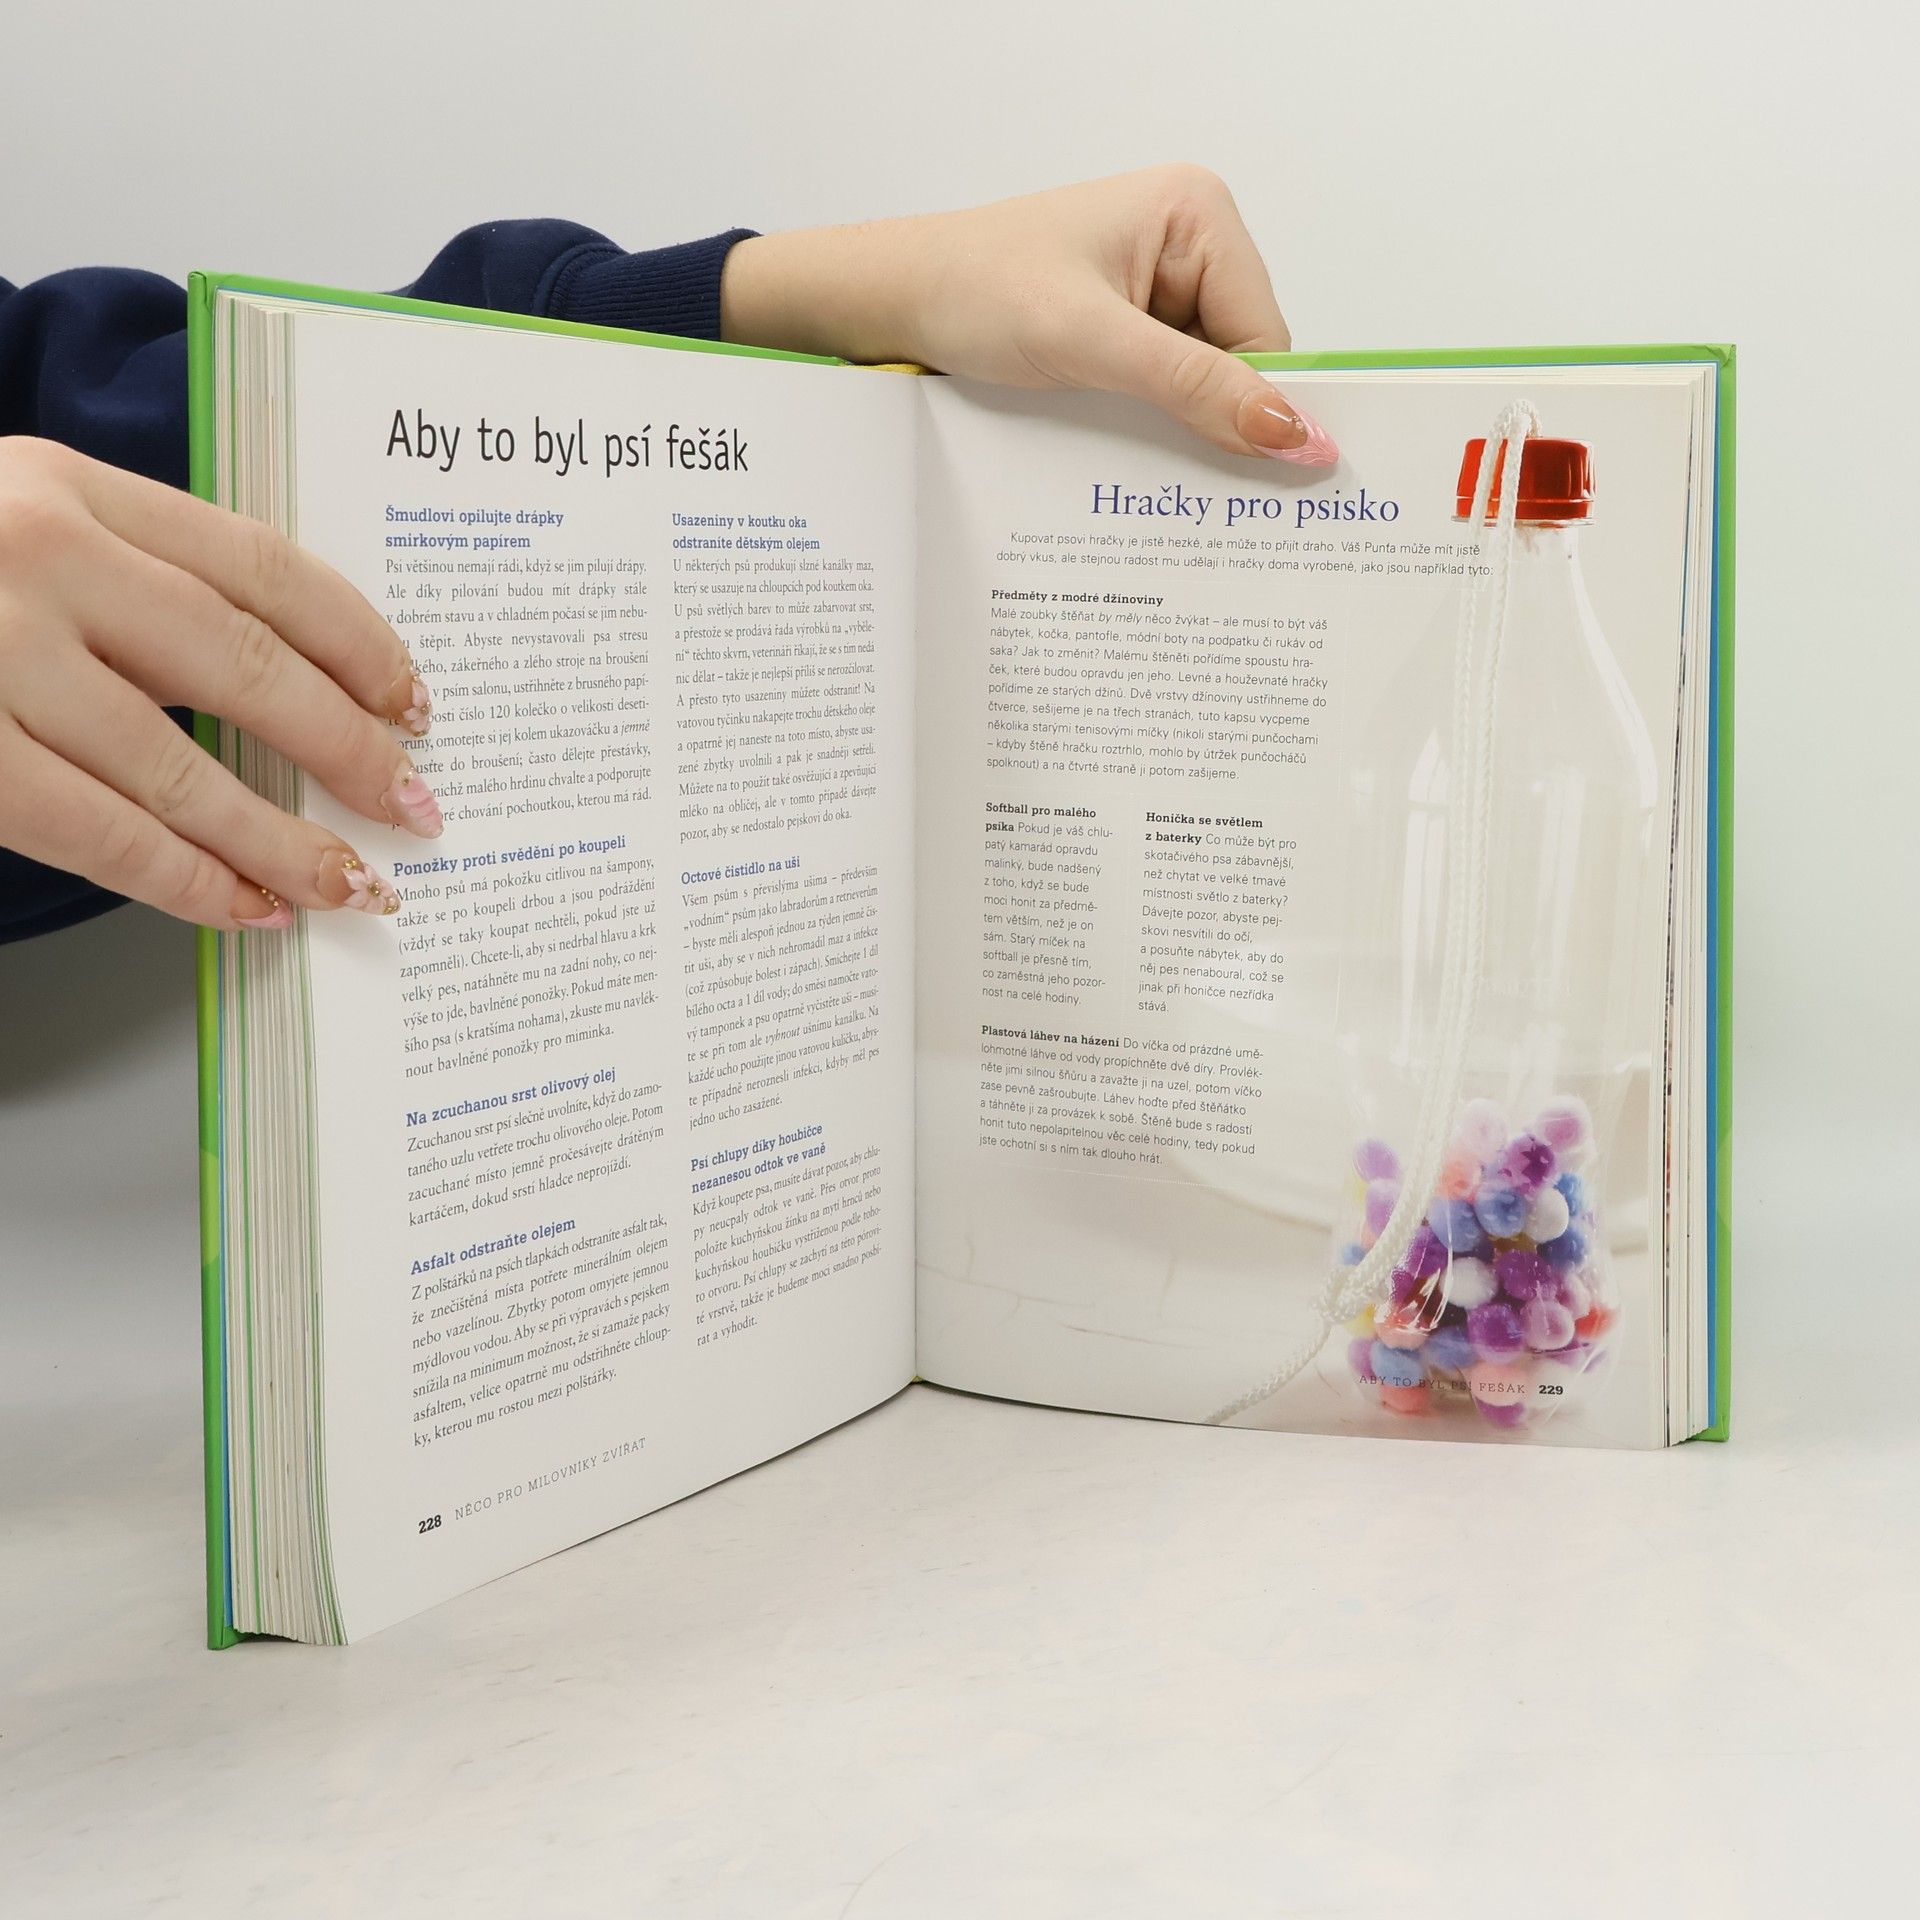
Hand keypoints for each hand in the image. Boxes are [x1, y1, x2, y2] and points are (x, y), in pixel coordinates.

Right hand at [0, 437, 437, 931]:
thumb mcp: (25, 516)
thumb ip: (141, 569)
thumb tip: (294, 675)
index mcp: (71, 485)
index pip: (265, 568)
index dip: (359, 644)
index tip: (414, 701)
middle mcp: (36, 558)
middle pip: (245, 669)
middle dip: (347, 751)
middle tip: (414, 806)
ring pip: (180, 771)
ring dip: (281, 842)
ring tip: (349, 883)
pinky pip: (99, 834)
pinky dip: (188, 881)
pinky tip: (247, 907)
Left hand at [720, 164, 1335, 463]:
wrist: (892, 302)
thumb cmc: (976, 293)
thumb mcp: (1092, 343)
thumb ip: (1195, 387)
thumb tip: (1298, 434)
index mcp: (1199, 211)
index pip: (1267, 332)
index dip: (1257, 405)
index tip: (1253, 480)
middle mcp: (1189, 240)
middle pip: (1243, 358)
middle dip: (1215, 417)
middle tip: (1190, 484)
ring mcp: (1157, 284)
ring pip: (1205, 382)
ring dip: (1178, 425)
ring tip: (1138, 455)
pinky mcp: (1125, 324)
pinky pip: (1166, 387)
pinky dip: (1150, 422)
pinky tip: (1122, 444)